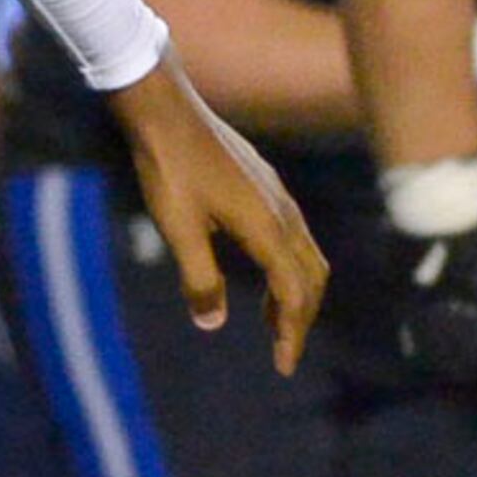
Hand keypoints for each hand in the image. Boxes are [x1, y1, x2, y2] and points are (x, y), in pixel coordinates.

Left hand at [105, 52, 327, 371]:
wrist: (165, 110)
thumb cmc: (168, 168)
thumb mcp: (178, 228)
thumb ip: (199, 278)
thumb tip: (213, 322)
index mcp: (266, 227)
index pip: (294, 292)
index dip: (292, 333)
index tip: (283, 366)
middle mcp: (282, 211)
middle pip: (311, 276)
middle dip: (302, 317)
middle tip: (282, 351)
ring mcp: (276, 195)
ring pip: (305, 253)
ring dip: (296, 291)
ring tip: (273, 321)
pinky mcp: (264, 184)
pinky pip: (292, 235)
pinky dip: (287, 266)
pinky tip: (261, 272)